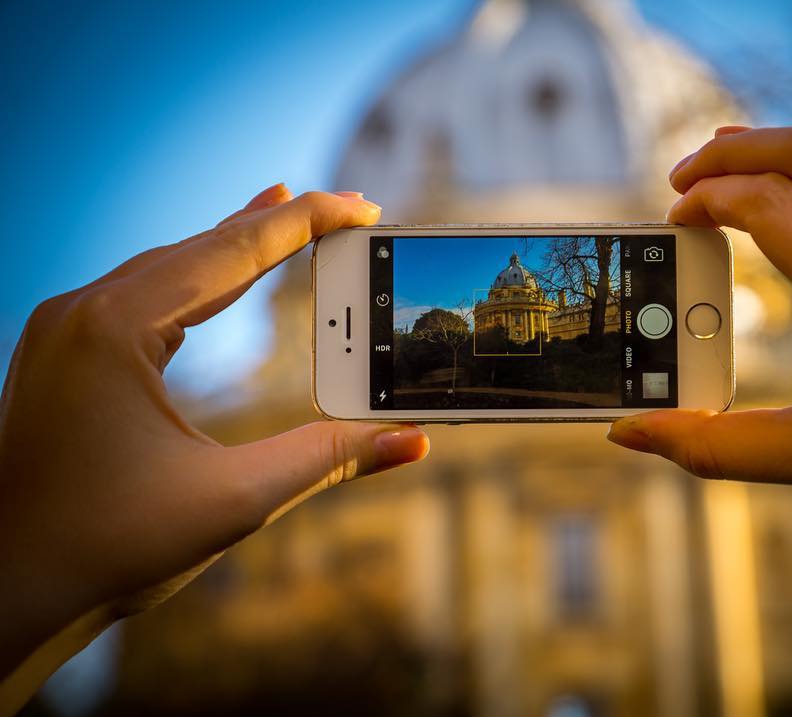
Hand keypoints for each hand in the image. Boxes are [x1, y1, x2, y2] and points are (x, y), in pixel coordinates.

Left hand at [0, 185, 428, 698]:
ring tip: (279, 218)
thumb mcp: (236, 499)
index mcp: (115, 328)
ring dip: (230, 249)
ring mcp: (63, 335)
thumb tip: (411, 439)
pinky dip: (191, 283)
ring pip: (165, 270)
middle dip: (274, 227)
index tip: (361, 207)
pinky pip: (137, 299)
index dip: (306, 223)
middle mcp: (81, 314)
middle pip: (199, 249)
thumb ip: (330, 458)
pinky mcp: (62, 360)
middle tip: (339, 209)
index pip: (232, 251)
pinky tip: (213, 281)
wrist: (5, 596)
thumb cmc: (107, 549)